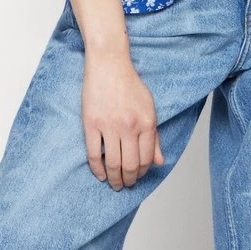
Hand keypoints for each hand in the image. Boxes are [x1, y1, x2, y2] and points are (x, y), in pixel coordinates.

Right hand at [82, 52, 164, 189]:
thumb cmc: (129, 84)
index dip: (142, 173)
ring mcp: (109, 125)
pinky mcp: (91, 123)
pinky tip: (100, 174)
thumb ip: (154, 136)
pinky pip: (93, 154)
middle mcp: (129, 126)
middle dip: (129, 180)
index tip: (138, 176)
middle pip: (130, 165)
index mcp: (146, 122)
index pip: (147, 159)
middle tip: (126, 185)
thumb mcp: (149, 107)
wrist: (109, 63)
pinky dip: (97, 169)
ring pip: (112, 164)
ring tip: (114, 183)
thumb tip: (159, 162)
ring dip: (114, 179)